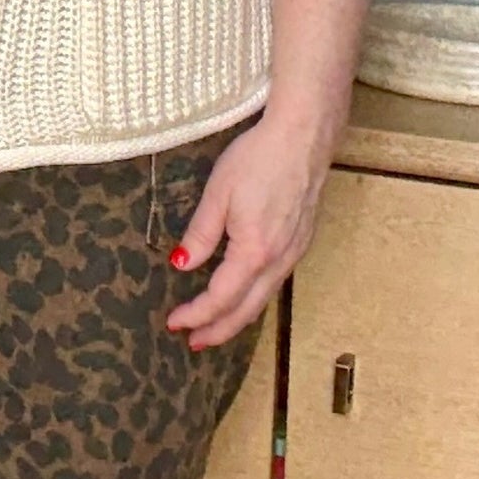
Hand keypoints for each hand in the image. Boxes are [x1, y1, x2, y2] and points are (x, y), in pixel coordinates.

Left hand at [164, 114, 328, 351]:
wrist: (304, 136)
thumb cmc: (259, 158)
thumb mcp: (219, 193)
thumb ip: (201, 234)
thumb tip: (182, 264)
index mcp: (254, 251)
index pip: (221, 298)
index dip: (197, 315)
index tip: (174, 323)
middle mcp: (279, 259)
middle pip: (247, 310)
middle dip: (219, 330)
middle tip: (194, 342)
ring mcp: (294, 251)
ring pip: (264, 298)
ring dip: (238, 317)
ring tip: (215, 327)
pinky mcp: (301, 240)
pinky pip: (275, 281)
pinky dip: (255, 297)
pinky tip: (243, 294)